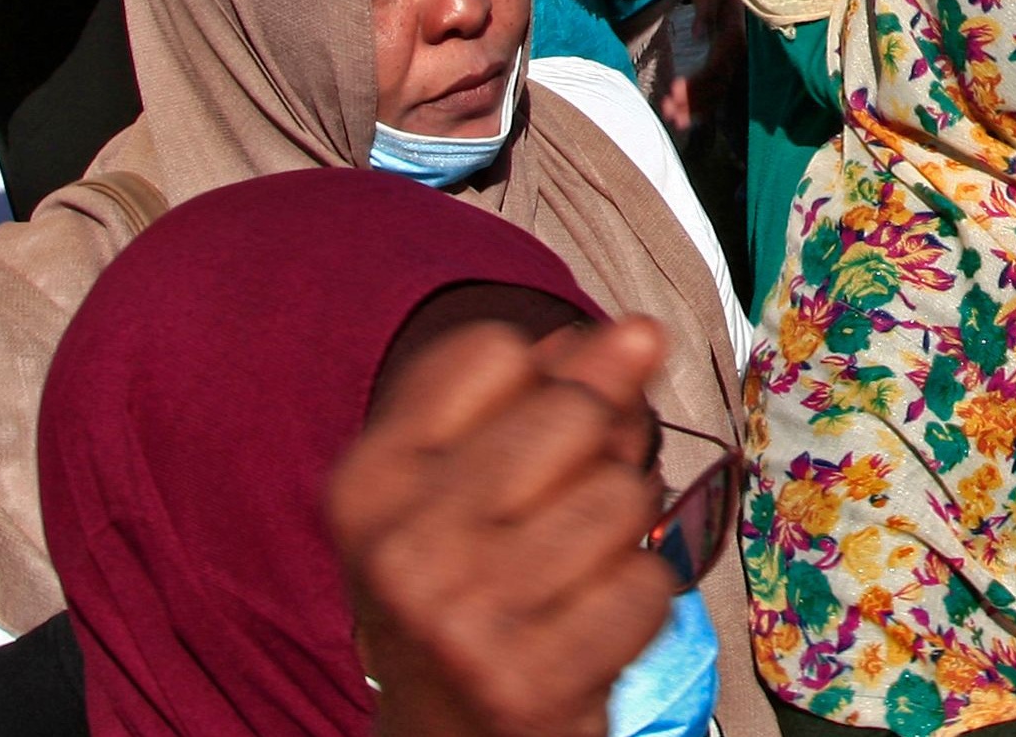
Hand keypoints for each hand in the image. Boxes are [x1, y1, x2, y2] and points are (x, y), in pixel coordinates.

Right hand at [329, 318, 678, 736]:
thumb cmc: (465, 590)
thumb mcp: (461, 483)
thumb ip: (542, 392)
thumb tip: (637, 333)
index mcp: (366, 483)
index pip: (496, 350)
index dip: (544, 381)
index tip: (531, 441)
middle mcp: (400, 549)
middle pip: (574, 411)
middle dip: (604, 443)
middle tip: (570, 506)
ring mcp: (462, 621)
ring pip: (623, 494)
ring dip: (625, 526)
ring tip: (577, 568)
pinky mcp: (530, 682)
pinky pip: (648, 582)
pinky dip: (639, 598)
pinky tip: (589, 623)